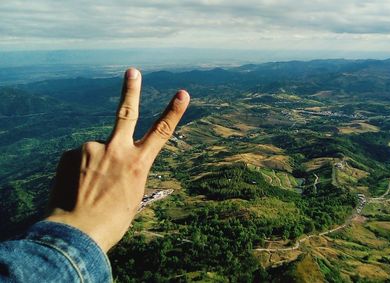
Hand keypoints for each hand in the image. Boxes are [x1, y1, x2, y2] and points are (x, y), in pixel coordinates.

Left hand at [46, 68, 189, 251]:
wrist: (76, 234)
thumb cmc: (110, 221)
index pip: (162, 132)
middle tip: (132, 71)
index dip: (174, 111)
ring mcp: (92, 149)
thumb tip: (113, 159)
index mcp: (138, 164)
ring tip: (89, 189)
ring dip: (94, 165)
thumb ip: (127, 171)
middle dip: (131, 91)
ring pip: (97, 150)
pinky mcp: (70, 154)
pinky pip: (79, 159)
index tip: (183, 94)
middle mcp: (116, 150)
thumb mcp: (131, 196)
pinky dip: (79, 171)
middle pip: (127, 113)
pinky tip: (76, 188)